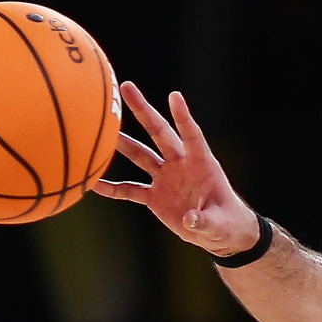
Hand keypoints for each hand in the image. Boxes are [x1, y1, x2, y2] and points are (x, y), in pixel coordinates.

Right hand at [91, 87, 259, 256]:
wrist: (218, 234)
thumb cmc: (226, 223)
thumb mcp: (220, 225)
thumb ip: (206, 221)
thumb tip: (190, 220)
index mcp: (202, 164)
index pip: (192, 135)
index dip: (183, 117)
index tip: (174, 96)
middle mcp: (181, 164)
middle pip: (160, 133)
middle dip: (144, 111)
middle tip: (127, 87)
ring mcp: (166, 178)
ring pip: (141, 155)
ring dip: (123, 143)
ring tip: (103, 129)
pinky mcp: (155, 196)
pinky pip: (131, 190)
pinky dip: (114, 188)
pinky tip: (95, 182)